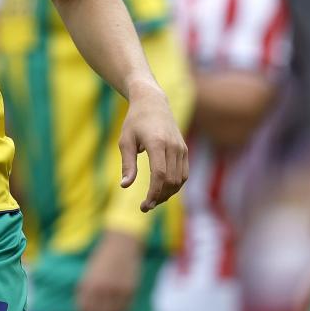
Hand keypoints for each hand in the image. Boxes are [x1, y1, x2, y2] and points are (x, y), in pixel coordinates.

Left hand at [75, 230, 142, 310]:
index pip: (85, 309)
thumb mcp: (89, 272)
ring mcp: (117, 290)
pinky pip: (124, 309)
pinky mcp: (130, 290)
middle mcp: (103, 288)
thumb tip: (82, 307)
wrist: (121, 244)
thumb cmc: (103, 258)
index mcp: (89, 283)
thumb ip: (86, 288)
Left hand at [119, 81, 187, 210]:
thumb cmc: (135, 121)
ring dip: (168, 194)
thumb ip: (128, 164)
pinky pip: (184, 174)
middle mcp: (173, 147)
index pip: (159, 175)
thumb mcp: (125, 141)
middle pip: (171, 181)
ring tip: (153, 200)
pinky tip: (163, 191)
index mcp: (157, 143)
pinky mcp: (184, 150)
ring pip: (180, 180)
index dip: (154, 193)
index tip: (144, 205)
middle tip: (146, 207)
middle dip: (160, 197)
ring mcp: (181, 148)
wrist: (153, 103)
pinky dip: (175, 185)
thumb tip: (125, 186)